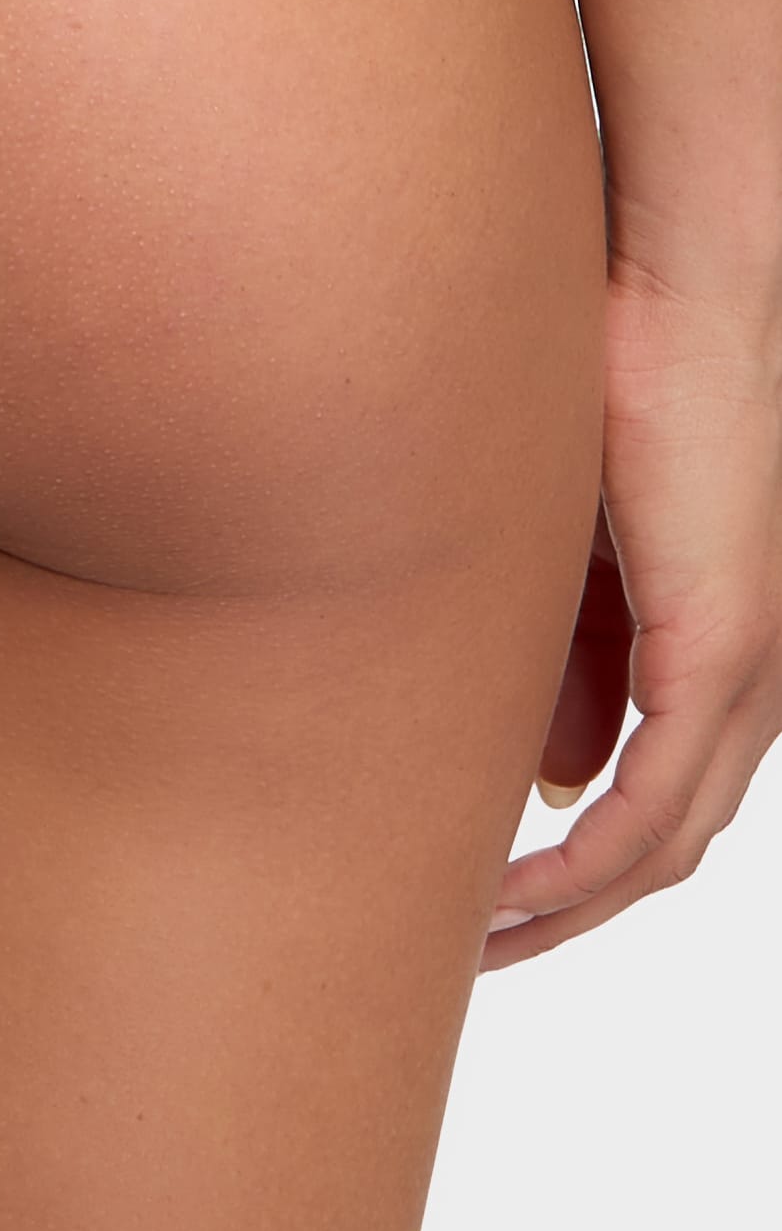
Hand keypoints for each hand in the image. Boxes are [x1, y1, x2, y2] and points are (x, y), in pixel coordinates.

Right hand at [482, 250, 781, 966]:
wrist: (685, 289)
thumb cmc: (621, 371)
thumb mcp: (571, 538)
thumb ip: (568, 648)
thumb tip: (551, 770)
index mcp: (722, 641)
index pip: (657, 786)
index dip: (575, 853)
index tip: (485, 879)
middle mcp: (755, 673)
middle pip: (668, 838)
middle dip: (568, 906)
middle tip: (477, 941)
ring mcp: (751, 667)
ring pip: (667, 839)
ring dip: (570, 903)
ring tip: (479, 936)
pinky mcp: (724, 649)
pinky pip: (657, 801)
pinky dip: (587, 862)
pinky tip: (520, 890)